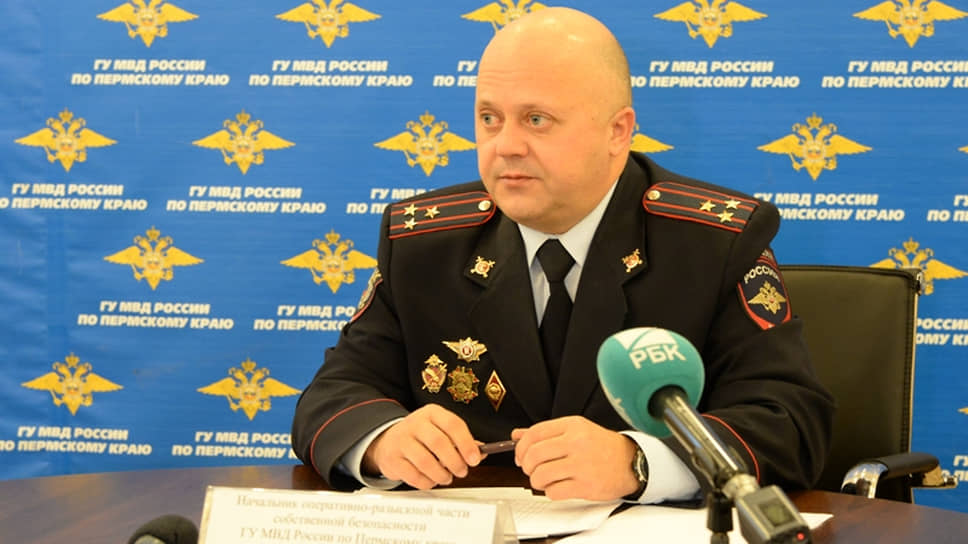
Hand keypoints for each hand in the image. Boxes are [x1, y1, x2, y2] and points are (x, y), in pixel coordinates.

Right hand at [363, 404, 481, 489]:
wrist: (387, 440)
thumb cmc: (420, 436)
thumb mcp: (440, 429)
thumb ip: (460, 440)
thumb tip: (481, 452)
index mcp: (432, 413)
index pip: (453, 424)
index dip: (467, 443)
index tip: (475, 459)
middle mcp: (415, 423)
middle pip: (439, 443)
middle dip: (455, 462)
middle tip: (462, 471)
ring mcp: (401, 440)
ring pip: (426, 462)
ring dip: (442, 475)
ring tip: (446, 477)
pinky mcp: (393, 459)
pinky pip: (414, 476)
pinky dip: (427, 482)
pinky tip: (431, 480)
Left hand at [511, 416, 638, 500]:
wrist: (631, 462)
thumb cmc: (602, 447)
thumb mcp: (576, 430)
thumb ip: (546, 433)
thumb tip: (517, 436)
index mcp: (573, 426)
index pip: (535, 433)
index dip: (521, 446)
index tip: (520, 455)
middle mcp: (576, 443)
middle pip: (534, 454)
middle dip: (526, 465)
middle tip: (530, 469)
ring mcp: (581, 465)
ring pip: (541, 475)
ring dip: (536, 481)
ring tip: (543, 480)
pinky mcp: (586, 486)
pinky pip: (553, 492)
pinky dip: (550, 492)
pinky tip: (558, 487)